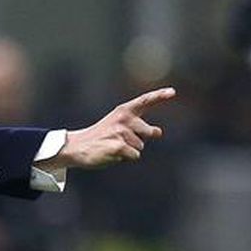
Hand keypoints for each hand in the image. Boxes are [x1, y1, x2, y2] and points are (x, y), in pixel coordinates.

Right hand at [38, 87, 175, 169]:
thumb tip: (159, 131)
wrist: (77, 146)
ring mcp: (121, 132)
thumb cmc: (102, 137)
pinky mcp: (119, 146)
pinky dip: (125, 158)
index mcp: (123, 111)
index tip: (173, 92)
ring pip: (140, 147)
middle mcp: (123, 119)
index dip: (160, 96)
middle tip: (120, 139)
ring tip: (113, 146)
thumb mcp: (119, 126)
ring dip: (129, 150)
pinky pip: (134, 156)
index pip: (145, 101)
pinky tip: (112, 153)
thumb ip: (140, 126)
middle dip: (140, 139)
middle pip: (148, 132)